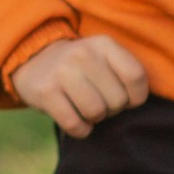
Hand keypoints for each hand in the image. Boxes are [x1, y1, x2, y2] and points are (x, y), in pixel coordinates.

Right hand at [11, 34, 150, 133]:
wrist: (35, 60)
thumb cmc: (82, 67)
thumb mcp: (104, 57)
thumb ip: (125, 72)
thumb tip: (138, 103)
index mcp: (103, 44)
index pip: (135, 76)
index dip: (136, 97)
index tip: (128, 100)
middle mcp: (83, 54)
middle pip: (117, 99)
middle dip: (113, 109)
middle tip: (101, 102)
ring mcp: (62, 72)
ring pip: (96, 112)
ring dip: (95, 119)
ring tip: (88, 110)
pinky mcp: (45, 91)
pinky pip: (74, 124)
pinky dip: (80, 130)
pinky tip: (78, 123)